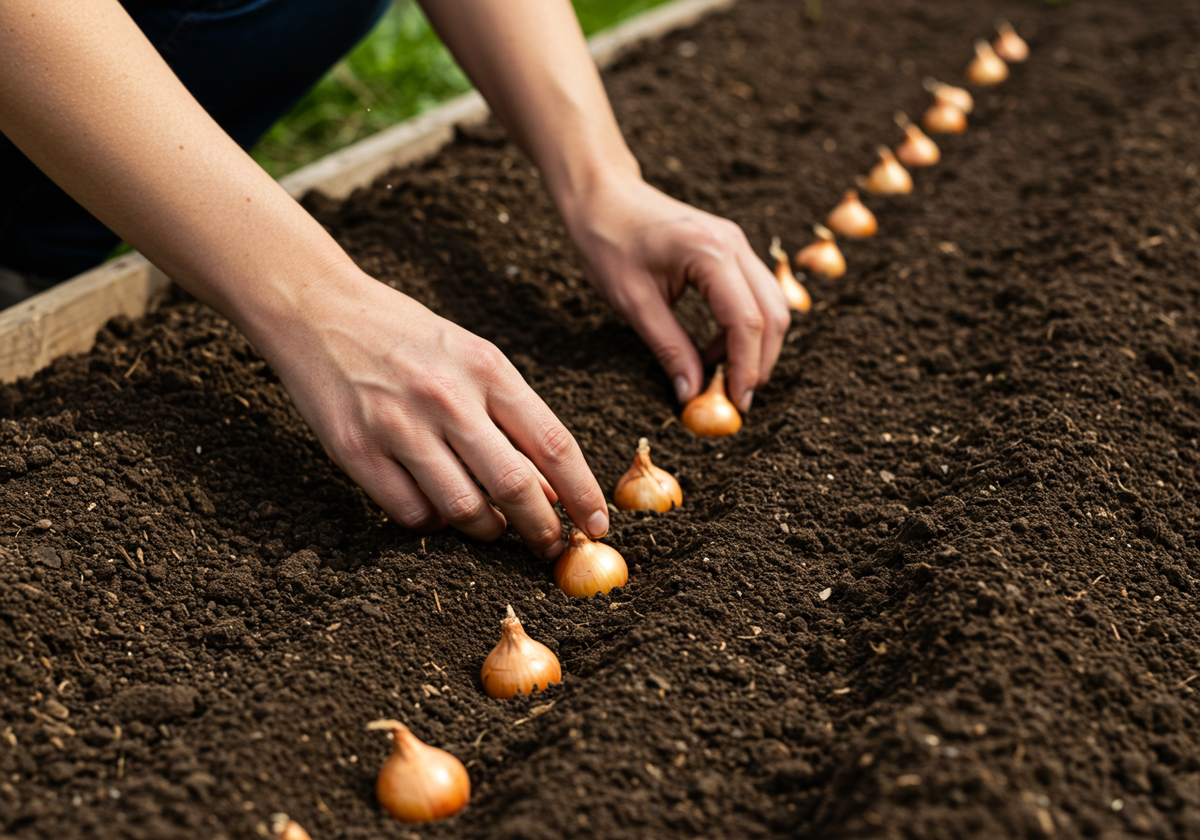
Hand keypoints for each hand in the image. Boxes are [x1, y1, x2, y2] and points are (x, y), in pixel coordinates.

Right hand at [261, 268, 608, 558]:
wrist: (319, 309)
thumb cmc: (407, 338)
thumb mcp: (471, 358)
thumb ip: (512, 418)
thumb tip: (551, 488)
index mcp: (486, 368)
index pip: (553, 443)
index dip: (582, 493)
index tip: (598, 526)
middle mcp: (446, 397)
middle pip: (514, 485)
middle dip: (542, 528)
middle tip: (550, 546)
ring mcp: (399, 425)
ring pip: (463, 508)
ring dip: (485, 529)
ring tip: (490, 524)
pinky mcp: (356, 449)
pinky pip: (411, 513)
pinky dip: (431, 521)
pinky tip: (434, 505)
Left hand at [563, 173, 789, 411]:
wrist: (602, 196)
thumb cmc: (609, 243)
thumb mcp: (633, 304)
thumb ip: (669, 349)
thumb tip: (691, 395)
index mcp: (710, 253)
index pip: (746, 322)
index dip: (746, 368)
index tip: (736, 403)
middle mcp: (734, 244)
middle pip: (773, 314)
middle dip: (760, 362)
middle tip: (736, 399)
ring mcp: (737, 243)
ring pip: (771, 305)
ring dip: (756, 346)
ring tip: (722, 377)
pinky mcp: (732, 249)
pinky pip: (756, 294)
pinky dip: (746, 327)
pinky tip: (716, 349)